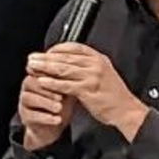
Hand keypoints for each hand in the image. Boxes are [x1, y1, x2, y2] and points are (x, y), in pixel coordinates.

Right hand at [18, 70, 78, 150]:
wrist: (53, 126)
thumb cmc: (60, 105)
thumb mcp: (66, 92)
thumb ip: (68, 81)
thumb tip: (79, 70)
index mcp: (36, 78)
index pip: (40, 71)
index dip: (50, 75)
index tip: (64, 80)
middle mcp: (27, 88)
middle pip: (31, 83)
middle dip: (47, 89)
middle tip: (61, 96)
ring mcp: (23, 103)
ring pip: (29, 98)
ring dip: (46, 103)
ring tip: (59, 108)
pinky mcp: (25, 117)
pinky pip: (31, 116)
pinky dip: (45, 118)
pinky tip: (57, 120)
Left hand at [27, 43, 147, 137]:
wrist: (126, 110)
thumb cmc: (114, 96)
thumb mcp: (103, 74)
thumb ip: (86, 67)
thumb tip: (66, 63)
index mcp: (99, 58)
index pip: (74, 47)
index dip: (57, 48)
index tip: (46, 52)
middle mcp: (95, 65)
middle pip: (65, 57)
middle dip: (46, 57)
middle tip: (32, 57)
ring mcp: (92, 77)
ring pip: (63, 69)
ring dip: (45, 68)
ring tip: (32, 67)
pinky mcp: (88, 90)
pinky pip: (66, 85)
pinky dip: (52, 83)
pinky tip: (42, 82)